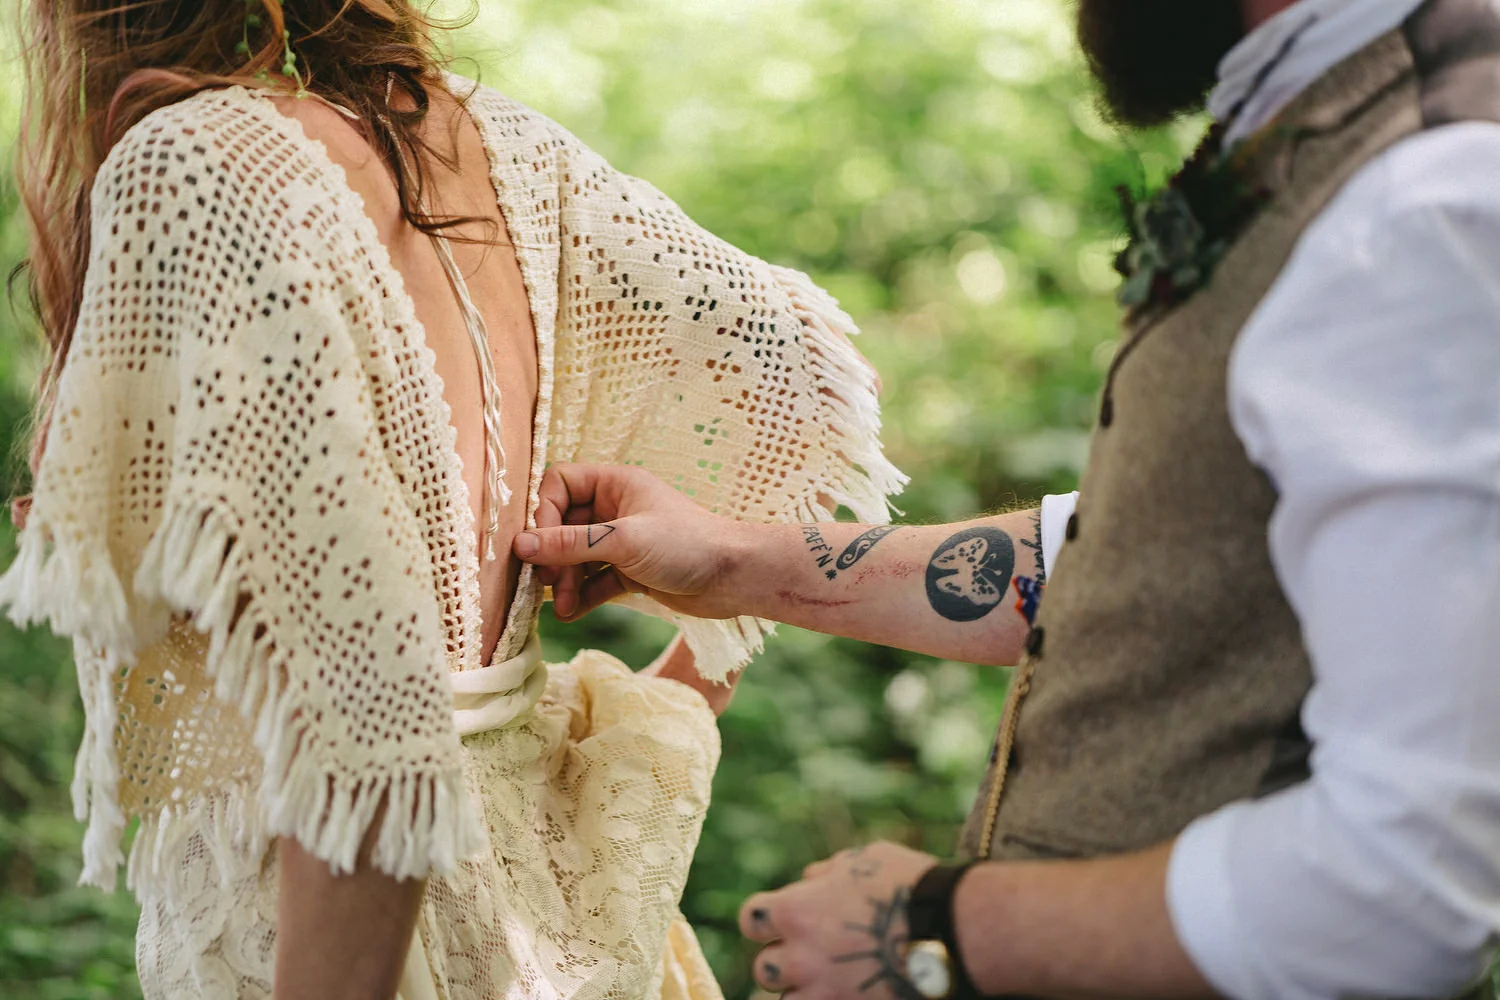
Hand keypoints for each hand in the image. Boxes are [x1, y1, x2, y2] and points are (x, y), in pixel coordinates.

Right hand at [513, 464, 753, 620]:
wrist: (735, 578)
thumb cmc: (686, 544)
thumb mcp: (624, 541)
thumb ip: (570, 544)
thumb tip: (519, 545)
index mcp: (614, 484)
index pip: (559, 485)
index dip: (543, 513)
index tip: (540, 545)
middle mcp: (615, 508)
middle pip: (562, 525)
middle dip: (553, 556)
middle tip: (547, 584)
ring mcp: (623, 541)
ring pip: (576, 557)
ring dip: (565, 581)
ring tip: (562, 606)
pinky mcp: (631, 571)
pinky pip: (594, 581)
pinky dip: (582, 596)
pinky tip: (573, 614)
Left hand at [740, 842, 938, 999]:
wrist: (952, 929)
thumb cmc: (911, 885)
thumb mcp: (865, 860)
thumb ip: (828, 871)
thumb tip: (809, 879)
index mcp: (797, 911)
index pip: (751, 919)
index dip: (765, 920)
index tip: (781, 922)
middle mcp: (800, 957)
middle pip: (764, 969)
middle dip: (783, 962)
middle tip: (810, 957)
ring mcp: (823, 993)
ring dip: (800, 992)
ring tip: (826, 982)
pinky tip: (843, 994)